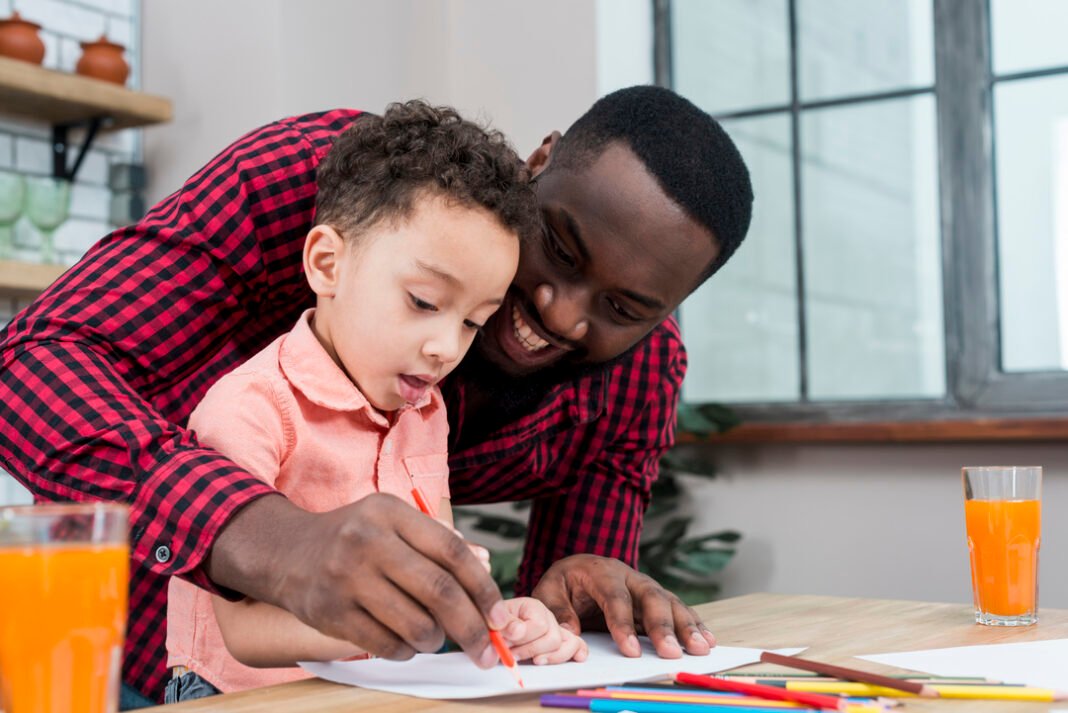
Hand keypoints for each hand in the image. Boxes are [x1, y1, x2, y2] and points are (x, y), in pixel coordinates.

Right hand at [207, 493, 508, 667]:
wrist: (284, 552)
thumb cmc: (353, 537)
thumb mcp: (391, 520)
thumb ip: (435, 540)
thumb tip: (484, 571)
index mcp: (391, 513)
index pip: (452, 551)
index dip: (483, 587)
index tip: (500, 615)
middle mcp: (369, 541)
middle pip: (439, 592)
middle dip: (472, 627)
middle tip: (486, 650)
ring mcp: (347, 578)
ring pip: (415, 625)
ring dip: (436, 640)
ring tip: (434, 636)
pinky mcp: (331, 612)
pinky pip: (387, 645)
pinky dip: (406, 651)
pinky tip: (405, 642)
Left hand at [498, 597, 587, 664]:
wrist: (493, 629)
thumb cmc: (493, 625)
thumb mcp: (493, 621)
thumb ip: (504, 624)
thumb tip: (517, 631)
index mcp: (533, 606)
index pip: (539, 625)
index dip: (523, 639)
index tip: (506, 645)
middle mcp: (548, 616)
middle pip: (553, 638)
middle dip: (532, 650)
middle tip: (513, 656)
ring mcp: (556, 629)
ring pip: (569, 643)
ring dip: (551, 657)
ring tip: (535, 661)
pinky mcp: (561, 642)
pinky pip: (577, 644)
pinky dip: (577, 652)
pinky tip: (577, 658)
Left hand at [531, 554, 715, 658]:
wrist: (577, 568)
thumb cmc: (564, 582)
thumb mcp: (549, 590)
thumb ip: (557, 610)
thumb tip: (572, 633)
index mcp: (600, 571)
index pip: (615, 597)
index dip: (623, 624)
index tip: (631, 652)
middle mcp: (628, 575)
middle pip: (650, 597)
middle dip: (662, 626)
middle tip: (671, 653)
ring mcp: (645, 585)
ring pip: (669, 602)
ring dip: (686, 626)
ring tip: (699, 648)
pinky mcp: (655, 597)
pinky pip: (678, 608)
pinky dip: (694, 623)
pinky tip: (707, 638)